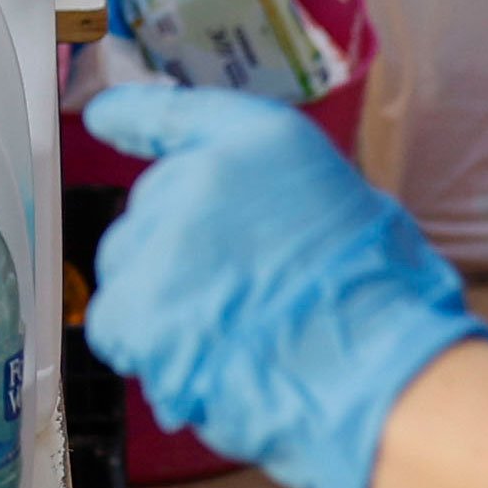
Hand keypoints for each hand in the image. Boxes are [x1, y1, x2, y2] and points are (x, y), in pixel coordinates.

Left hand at [78, 83, 487, 487]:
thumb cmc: (384, 303)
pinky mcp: (137, 306)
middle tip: (227, 301)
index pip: (178, 115)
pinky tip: (194, 365)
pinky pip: (114, 324)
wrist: (378, 372)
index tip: (103, 116)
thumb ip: (277, 198)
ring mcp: (164, 240)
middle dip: (174, 255)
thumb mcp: (352, 206)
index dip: (135, 115)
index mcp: (263, 142)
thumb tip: (241, 223)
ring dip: (160, 304)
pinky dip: (143, 349)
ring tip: (223, 339)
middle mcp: (203, 177)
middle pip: (148, 209)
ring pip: (126, 267)